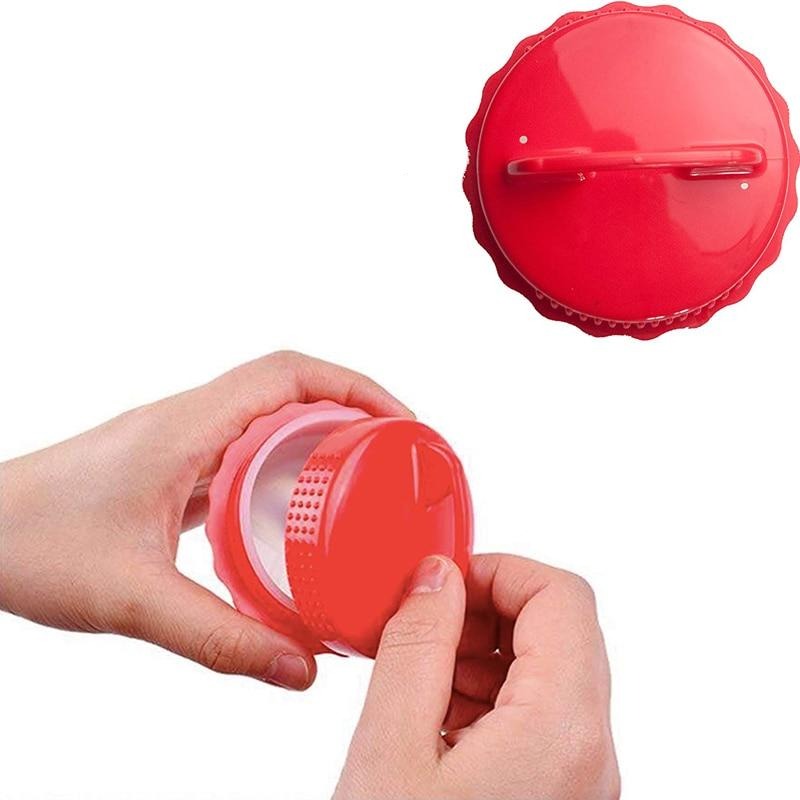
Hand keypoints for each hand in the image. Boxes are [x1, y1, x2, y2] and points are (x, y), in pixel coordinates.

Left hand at [0, 352, 409, 689]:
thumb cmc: (30, 545)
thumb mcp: (134, 599)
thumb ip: (220, 639)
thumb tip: (300, 666)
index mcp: (186, 428)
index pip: (289, 374)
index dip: (355, 386)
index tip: (400, 420)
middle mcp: (187, 421)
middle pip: (290, 387)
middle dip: (353, 408)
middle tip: (396, 454)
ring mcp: (178, 439)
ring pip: (267, 415)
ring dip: (319, 433)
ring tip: (361, 477)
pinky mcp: (170, 465)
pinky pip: (241, 447)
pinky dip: (282, 464)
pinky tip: (294, 509)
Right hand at [334, 554, 619, 798]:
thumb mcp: (392, 749)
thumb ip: (418, 643)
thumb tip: (436, 577)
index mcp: (562, 732)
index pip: (561, 596)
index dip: (499, 570)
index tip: (444, 580)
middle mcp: (590, 756)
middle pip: (560, 630)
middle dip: (486, 612)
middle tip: (424, 627)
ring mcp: (581, 781)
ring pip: (549, 671)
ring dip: (483, 654)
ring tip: (421, 678)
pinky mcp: (559, 796)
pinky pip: (537, 716)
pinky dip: (486, 697)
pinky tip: (436, 721)